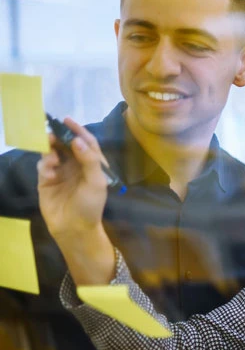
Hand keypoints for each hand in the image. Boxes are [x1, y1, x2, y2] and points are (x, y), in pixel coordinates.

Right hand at [37, 118, 108, 242]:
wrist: (74, 228)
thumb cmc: (90, 205)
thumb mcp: (96, 182)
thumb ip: (89, 160)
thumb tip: (77, 140)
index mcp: (92, 164)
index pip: (86, 142)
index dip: (78, 130)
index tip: (67, 120)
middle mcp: (76, 166)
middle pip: (66, 144)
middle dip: (59, 137)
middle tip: (52, 132)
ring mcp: (61, 172)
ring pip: (52, 152)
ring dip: (50, 150)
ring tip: (52, 154)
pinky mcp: (47, 181)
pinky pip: (43, 166)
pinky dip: (45, 165)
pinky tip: (49, 171)